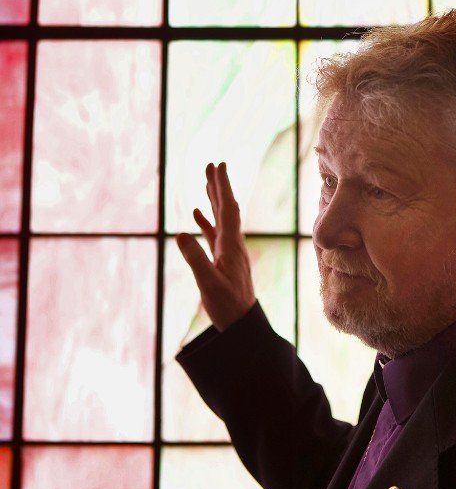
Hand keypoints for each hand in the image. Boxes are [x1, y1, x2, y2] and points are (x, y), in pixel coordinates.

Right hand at [175, 162, 256, 331]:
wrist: (242, 324)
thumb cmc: (227, 305)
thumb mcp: (208, 283)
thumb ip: (194, 258)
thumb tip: (180, 233)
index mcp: (231, 245)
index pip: (227, 209)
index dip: (222, 186)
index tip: (219, 166)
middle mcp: (233, 244)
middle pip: (226, 208)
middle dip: (219, 186)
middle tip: (213, 165)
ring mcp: (229, 251)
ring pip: (221, 219)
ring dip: (214, 199)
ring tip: (206, 182)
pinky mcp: (223, 260)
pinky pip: (214, 234)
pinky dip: (206, 221)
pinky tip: (196, 215)